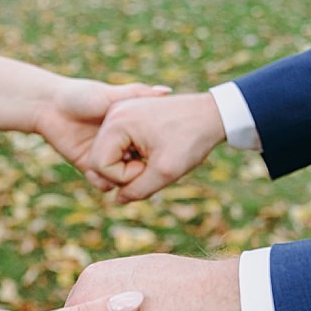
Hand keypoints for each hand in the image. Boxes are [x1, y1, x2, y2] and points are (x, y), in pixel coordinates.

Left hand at [34, 78, 169, 189]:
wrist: (48, 105)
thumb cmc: (81, 95)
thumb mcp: (113, 96)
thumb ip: (139, 93)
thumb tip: (166, 91)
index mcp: (127, 130)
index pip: (148, 147)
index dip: (154, 154)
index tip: (156, 154)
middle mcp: (117, 146)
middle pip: (137, 167)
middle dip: (142, 172)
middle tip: (144, 169)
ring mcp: (101, 157)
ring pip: (120, 179)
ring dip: (124, 181)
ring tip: (125, 173)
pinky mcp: (86, 166)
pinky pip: (100, 183)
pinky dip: (105, 184)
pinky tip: (107, 176)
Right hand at [85, 91, 227, 202]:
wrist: (212, 113)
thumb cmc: (191, 139)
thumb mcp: (165, 172)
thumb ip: (138, 190)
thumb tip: (118, 200)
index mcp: (117, 123)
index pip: (99, 165)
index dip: (122, 177)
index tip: (148, 168)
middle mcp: (113, 113)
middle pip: (99, 158)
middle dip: (123, 171)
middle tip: (150, 167)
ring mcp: (120, 111)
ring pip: (108, 152)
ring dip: (127, 163)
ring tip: (152, 159)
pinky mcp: (128, 113)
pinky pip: (118, 143)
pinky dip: (131, 153)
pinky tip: (151, 151)